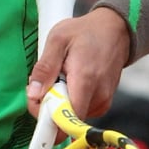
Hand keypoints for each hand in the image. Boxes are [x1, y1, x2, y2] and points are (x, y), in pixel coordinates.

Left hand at [27, 7, 130, 121]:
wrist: (114, 30)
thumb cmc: (85, 32)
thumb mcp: (57, 40)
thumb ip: (45, 68)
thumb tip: (34, 94)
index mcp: (85, 81)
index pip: (66, 119)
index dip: (46, 116)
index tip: (35, 100)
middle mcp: (98, 96)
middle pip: (66, 119)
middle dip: (49, 106)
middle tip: (44, 83)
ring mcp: (103, 101)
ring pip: (73, 115)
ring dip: (59, 102)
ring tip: (59, 78)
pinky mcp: (104, 102)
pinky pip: (81, 111)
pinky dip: (71, 101)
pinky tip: (70, 83)